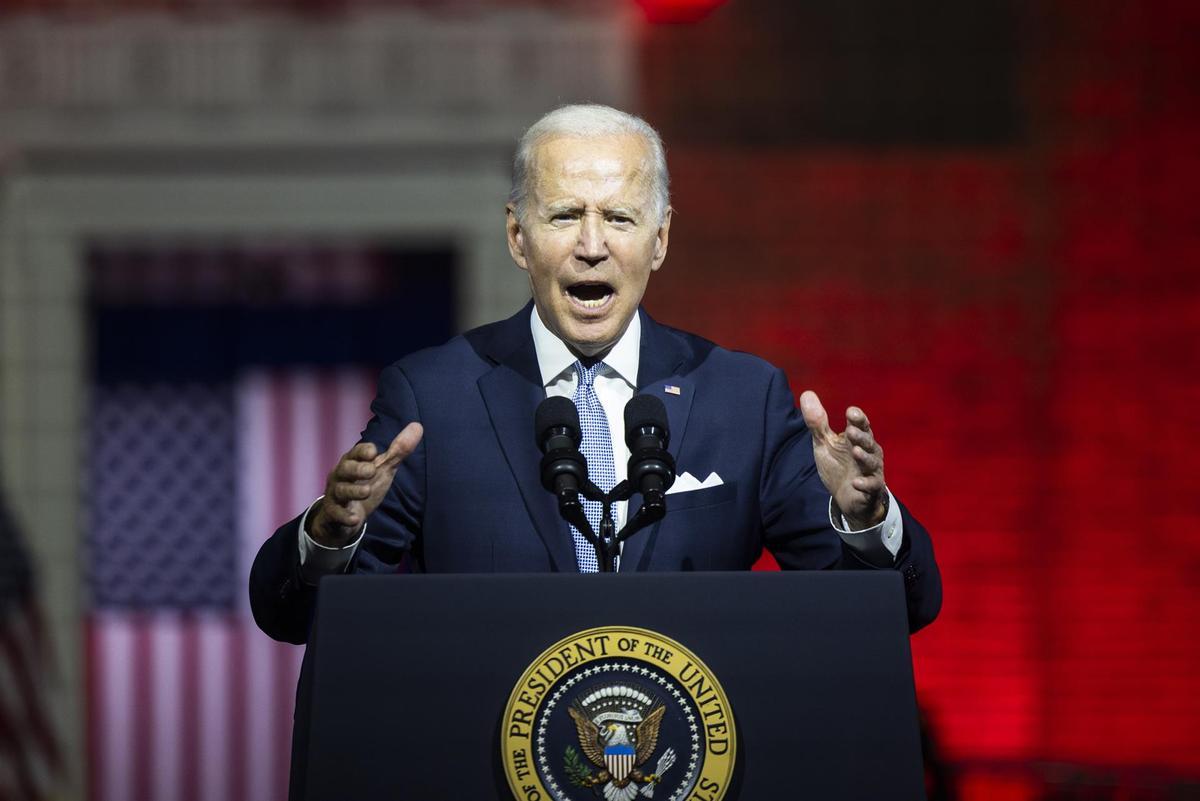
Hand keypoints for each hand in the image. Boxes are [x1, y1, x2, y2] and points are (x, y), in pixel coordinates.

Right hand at [308, 422, 423, 546]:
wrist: (345, 517)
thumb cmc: (365, 485)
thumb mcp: (383, 468)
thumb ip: (399, 450)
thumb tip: (418, 426)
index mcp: (352, 462)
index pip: (355, 452)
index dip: (363, 451)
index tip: (374, 452)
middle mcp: (340, 475)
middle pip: (345, 468)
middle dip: (357, 468)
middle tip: (371, 470)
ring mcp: (335, 494)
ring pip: (341, 490)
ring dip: (353, 491)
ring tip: (366, 492)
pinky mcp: (333, 513)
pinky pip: (336, 514)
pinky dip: (345, 516)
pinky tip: (355, 519)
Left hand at [799, 391, 885, 528]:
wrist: (847, 497)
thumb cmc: (838, 465)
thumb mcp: (824, 443)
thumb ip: (817, 422)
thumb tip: (806, 393)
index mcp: (857, 438)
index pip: (861, 424)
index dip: (858, 418)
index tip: (851, 412)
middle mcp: (868, 451)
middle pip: (868, 441)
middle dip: (861, 436)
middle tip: (851, 431)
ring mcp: (871, 470)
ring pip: (872, 461)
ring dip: (864, 457)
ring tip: (856, 452)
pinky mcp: (871, 488)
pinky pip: (872, 485)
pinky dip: (865, 483)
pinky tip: (856, 482)